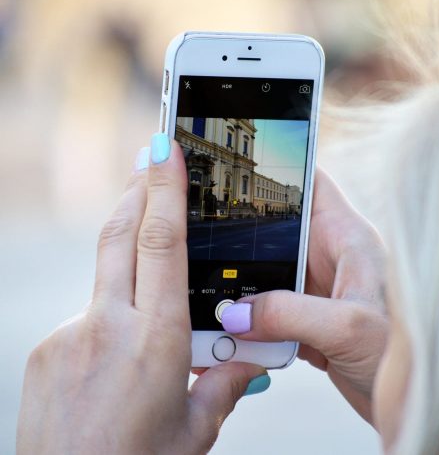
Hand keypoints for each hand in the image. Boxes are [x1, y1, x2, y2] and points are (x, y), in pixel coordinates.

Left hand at [17, 136, 267, 454]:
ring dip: (126, 252)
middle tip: (148, 155)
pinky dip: (109, 311)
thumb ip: (223, 387)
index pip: (162, 243)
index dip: (164, 190)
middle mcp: (108, 327)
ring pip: (105, 275)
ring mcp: (68, 335)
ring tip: (146, 250)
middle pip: (120, 234)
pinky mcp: (47, 349)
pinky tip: (117, 344)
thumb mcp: (194, 432)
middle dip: (137, 188)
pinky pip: (86, 314)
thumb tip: (249, 364)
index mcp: (156, 340)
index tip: (164, 151)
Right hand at [222, 168, 387, 423]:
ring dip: (243, 285)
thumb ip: (289, 313)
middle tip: (207, 234)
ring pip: (269, 273)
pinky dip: (250, 320)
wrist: (415, 402)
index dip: (283, 167)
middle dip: (245, 234)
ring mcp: (318, 290)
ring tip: (212, 290)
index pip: (313, 184)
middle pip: (279, 230)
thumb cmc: (407, 354)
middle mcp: (330, 258)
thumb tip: (236, 313)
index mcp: (347, 238)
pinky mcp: (309, 320)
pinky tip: (232, 331)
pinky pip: (269, 311)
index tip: (246, 162)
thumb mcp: (349, 325)